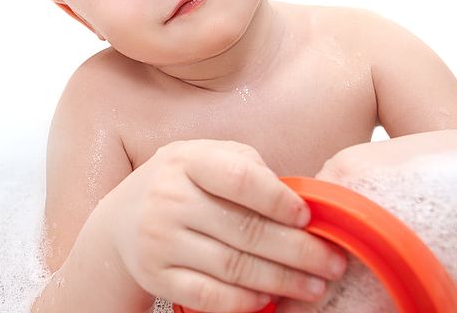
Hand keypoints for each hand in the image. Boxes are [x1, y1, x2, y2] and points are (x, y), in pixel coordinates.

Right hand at [101, 139, 347, 311]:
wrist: (123, 218)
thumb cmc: (182, 182)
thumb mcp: (207, 157)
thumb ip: (248, 168)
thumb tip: (297, 202)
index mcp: (188, 161)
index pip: (240, 179)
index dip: (280, 200)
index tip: (309, 217)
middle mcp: (169, 198)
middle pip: (245, 230)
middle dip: (298, 251)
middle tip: (333, 263)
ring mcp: (159, 240)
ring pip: (232, 267)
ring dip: (281, 281)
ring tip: (314, 286)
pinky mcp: (156, 276)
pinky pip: (208, 296)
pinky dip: (244, 302)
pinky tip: (270, 299)